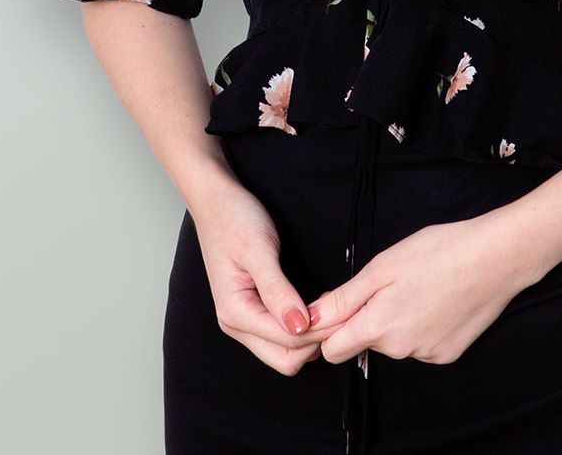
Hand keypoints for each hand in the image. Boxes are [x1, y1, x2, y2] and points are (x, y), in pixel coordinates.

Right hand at [188, 183, 322, 376]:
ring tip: (331, 307)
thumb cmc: (234, 219)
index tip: (345, 309)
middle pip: (286, 359)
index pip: (288, 342)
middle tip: (341, 310)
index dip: (320, 330)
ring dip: (311, 338)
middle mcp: (236, 325)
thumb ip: (277, 291)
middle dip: (317, 341)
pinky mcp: (252, 313)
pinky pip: (280, 337)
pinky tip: (316, 306)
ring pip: (284, 352)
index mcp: (235, 313)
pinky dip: (302, 329)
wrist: (216, 201)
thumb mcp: (259, 250)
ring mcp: (243, 322)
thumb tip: (300, 326)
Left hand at [302, 214, 532, 365]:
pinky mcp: (448, 355)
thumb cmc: (438, 252)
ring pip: (393, 343)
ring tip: (416, 285)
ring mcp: (427, 355)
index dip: (328, 328)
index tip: (337, 305)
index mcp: (380, 327)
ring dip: (393, 321)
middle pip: (364, 342)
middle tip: (385, 282)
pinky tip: (435, 299)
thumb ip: (344, 299)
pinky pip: (419, 344)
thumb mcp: (382, 266)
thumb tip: (308, 319)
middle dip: (365, 319)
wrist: (495, 259)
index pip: (332, 351)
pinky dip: (419, 326)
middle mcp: (401, 351)